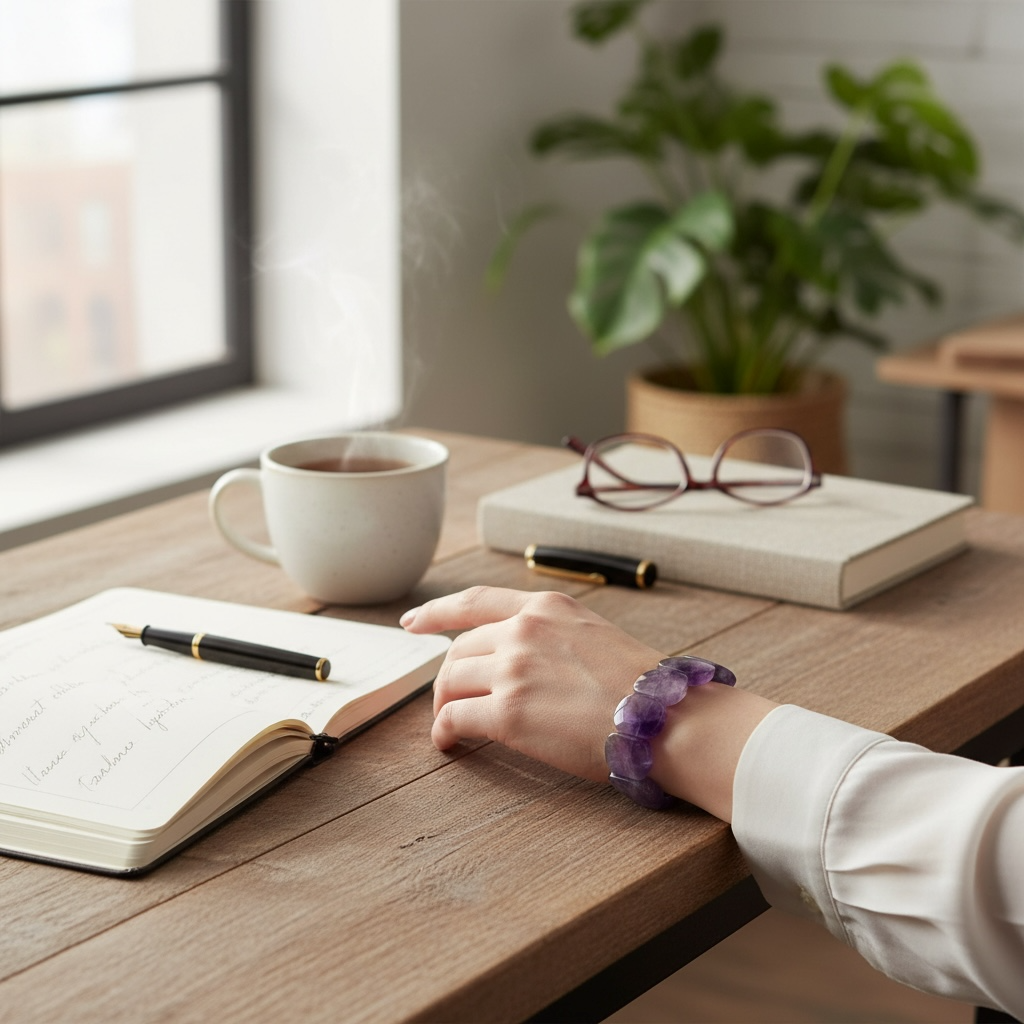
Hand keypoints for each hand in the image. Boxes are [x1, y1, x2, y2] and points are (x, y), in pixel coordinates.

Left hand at [400, 586, 662, 782]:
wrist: (665, 717)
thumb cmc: (643, 687)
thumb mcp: (594, 635)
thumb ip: (553, 637)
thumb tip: (527, 659)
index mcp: (546, 607)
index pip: (476, 601)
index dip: (437, 612)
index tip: (412, 623)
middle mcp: (523, 630)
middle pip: (458, 649)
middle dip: (448, 676)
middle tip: (449, 699)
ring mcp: (513, 669)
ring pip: (450, 682)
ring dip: (443, 705)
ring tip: (449, 724)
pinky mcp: (507, 712)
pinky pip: (454, 717)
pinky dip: (444, 731)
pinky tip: (449, 743)